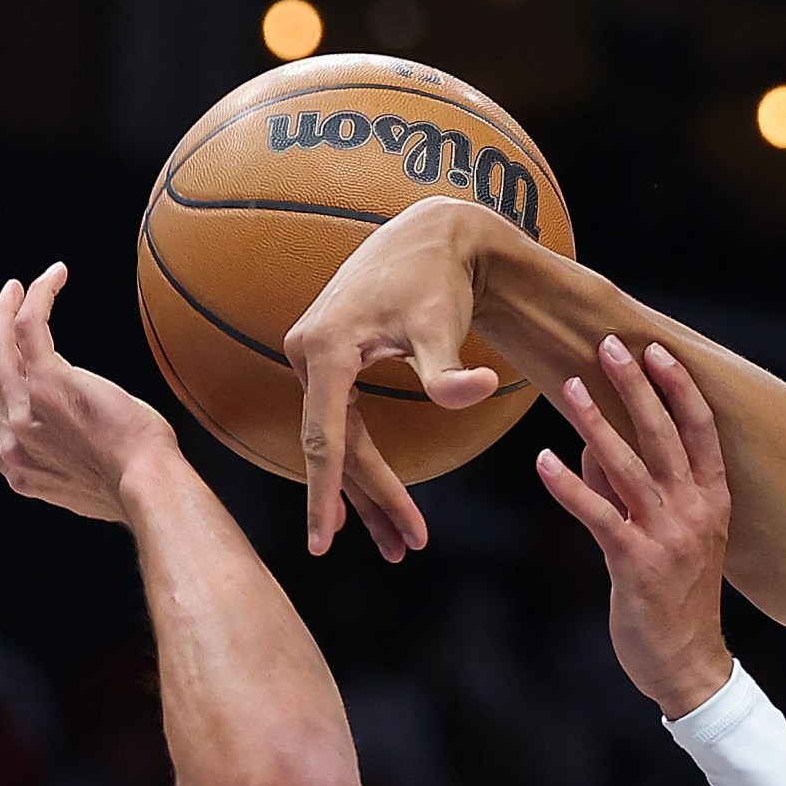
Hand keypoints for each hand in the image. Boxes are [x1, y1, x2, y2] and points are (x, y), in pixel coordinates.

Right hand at [0, 265, 179, 523]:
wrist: (145, 486)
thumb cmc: (136, 487)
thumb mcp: (88, 487)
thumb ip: (68, 464)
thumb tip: (83, 443)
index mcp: (20, 470)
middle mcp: (13, 439)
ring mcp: (26, 407)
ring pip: (2, 348)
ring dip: (3, 313)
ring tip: (10, 290)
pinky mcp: (49, 380)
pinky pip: (32, 326)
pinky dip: (38, 297)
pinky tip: (50, 278)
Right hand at [284, 197, 506, 562]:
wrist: (432, 236)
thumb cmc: (437, 280)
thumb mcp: (443, 325)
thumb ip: (451, 371)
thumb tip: (477, 391)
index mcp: (326, 349)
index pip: (325, 438)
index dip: (325, 495)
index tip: (322, 544)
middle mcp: (307, 353)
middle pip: (336, 447)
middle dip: (371, 502)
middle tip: (407, 549)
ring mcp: (313, 359)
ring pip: (339, 441)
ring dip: (367, 492)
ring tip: (398, 543)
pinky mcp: (328, 363)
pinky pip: (342, 424)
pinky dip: (361, 462)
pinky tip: (373, 504)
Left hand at [536, 335, 733, 718]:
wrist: (689, 665)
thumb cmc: (676, 599)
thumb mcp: (669, 538)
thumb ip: (634, 490)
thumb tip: (592, 446)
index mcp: (714, 501)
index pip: (701, 431)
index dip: (679, 388)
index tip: (657, 351)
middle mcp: (696, 513)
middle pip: (666, 436)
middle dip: (637, 387)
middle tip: (610, 345)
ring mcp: (668, 537)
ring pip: (630, 467)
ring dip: (598, 423)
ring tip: (572, 387)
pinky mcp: (636, 563)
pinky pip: (598, 514)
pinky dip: (569, 485)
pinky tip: (543, 460)